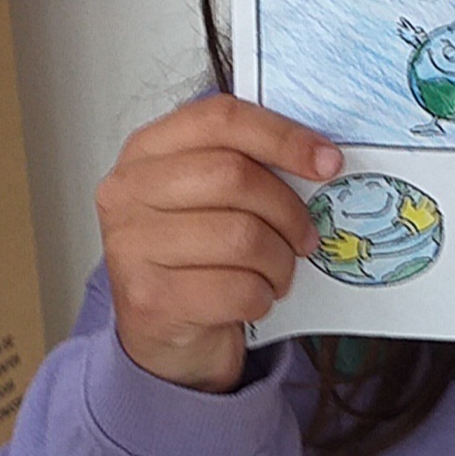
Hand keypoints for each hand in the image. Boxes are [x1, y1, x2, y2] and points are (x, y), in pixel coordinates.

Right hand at [97, 95, 341, 391]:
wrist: (162, 336)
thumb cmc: (193, 259)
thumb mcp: (209, 199)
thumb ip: (245, 167)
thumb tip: (318, 159)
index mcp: (146, 151)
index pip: (221, 119)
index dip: (283, 137)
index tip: (326, 162)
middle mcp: (128, 192)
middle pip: (234, 176)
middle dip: (288, 211)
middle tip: (305, 237)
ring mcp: (132, 246)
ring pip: (241, 237)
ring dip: (278, 262)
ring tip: (275, 273)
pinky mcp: (150, 298)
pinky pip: (237, 288)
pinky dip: (262, 297)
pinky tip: (252, 299)